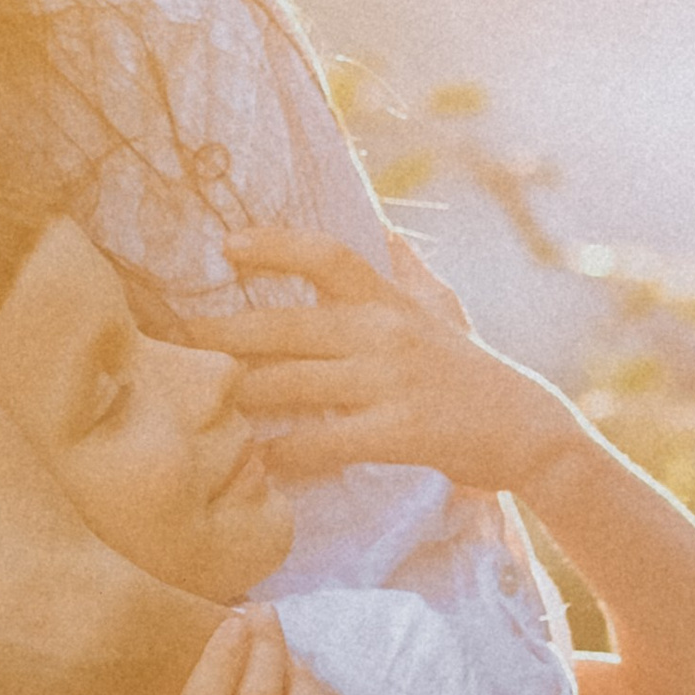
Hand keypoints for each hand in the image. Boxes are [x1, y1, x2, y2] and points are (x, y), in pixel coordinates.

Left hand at [195, 225, 586, 494]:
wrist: (527, 430)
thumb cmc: (474, 371)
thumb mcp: (444, 310)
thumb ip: (408, 273)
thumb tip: (388, 232)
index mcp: (390, 300)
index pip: (328, 255)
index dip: (276, 245)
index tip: (226, 245)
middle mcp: (385, 332)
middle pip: (287, 325)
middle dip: (222, 332)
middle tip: (167, 337)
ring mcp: (390, 382)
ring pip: (293, 383)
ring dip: (239, 393)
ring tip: (194, 398)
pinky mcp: (397, 432)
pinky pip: (323, 441)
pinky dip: (282, 453)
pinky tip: (251, 461)